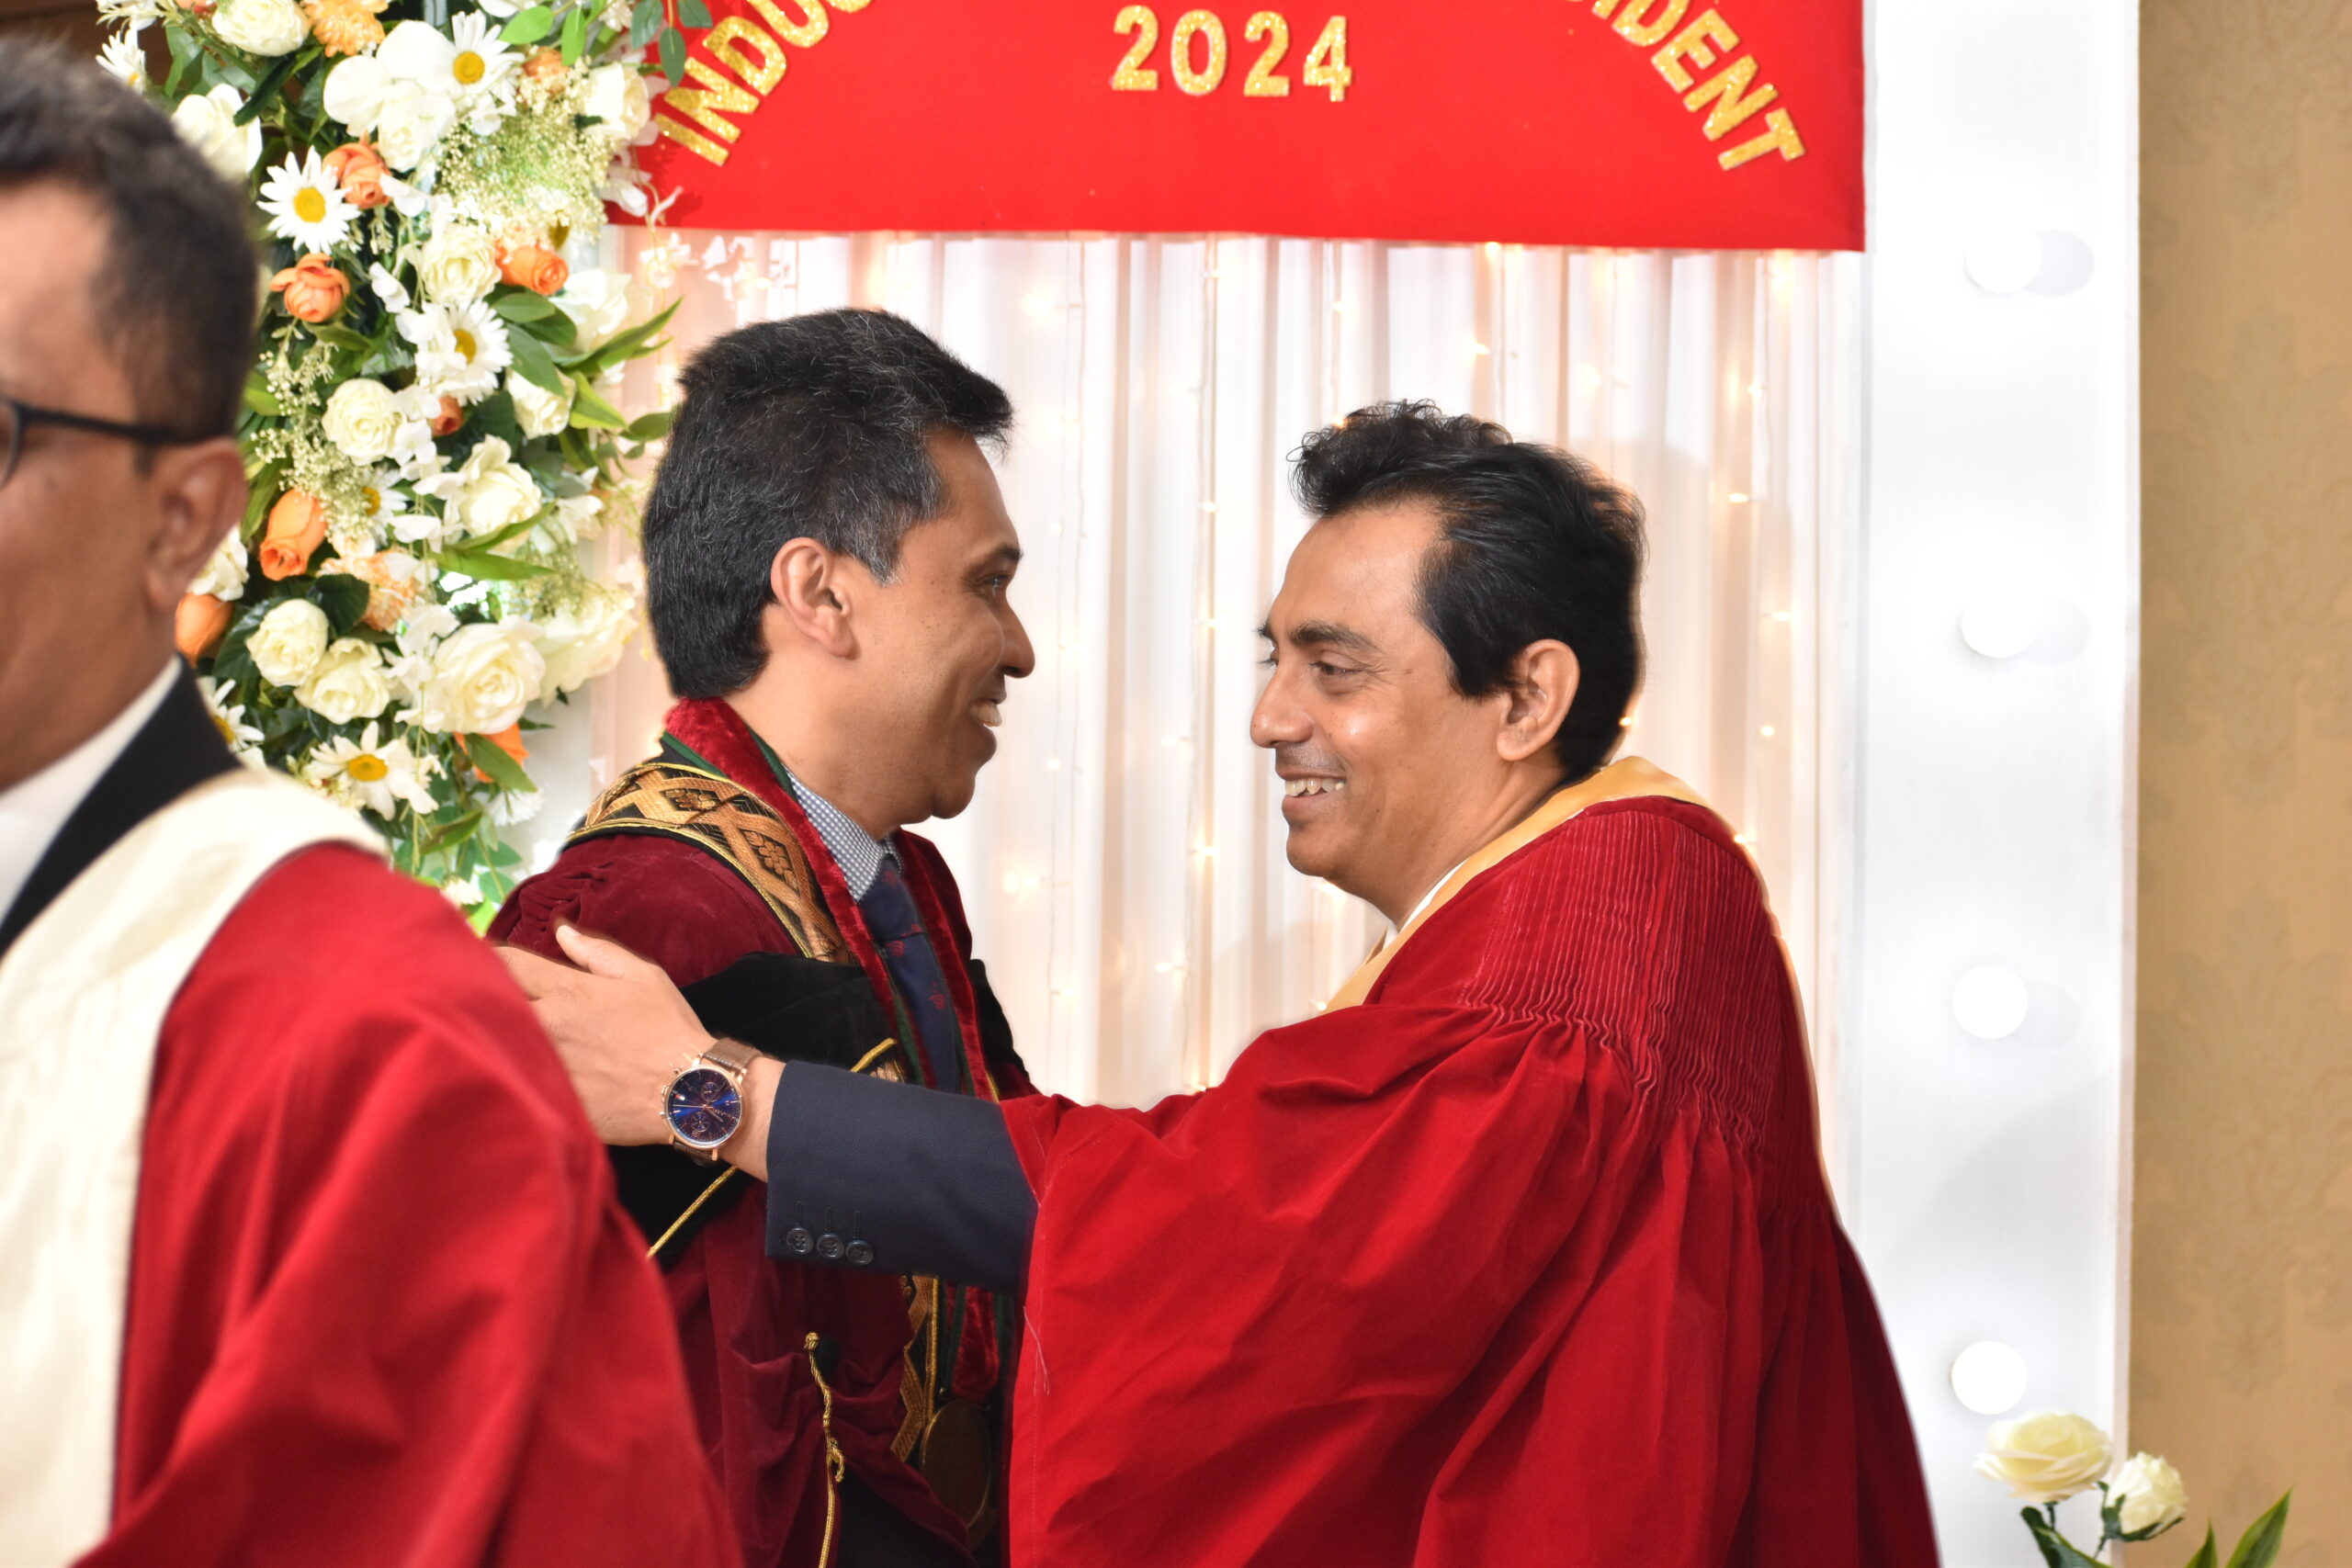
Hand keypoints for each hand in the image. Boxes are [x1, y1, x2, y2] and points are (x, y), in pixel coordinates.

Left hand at [498, 924, 709, 1146]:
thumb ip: (596, 952)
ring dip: (486, 1035)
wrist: (689, 1091)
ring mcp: (543, 1065)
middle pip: (487, 1003)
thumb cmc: (668, 1028)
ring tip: (479, 1033)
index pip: (506, 962)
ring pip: (493, 1043)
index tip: (478, 958)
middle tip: (470, 994)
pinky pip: (511, 1082)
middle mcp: (546, 1024)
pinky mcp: (546, 1101)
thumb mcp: (642, 976)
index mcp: (566, 989)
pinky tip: (504, 1074)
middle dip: (478, 996)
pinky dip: (505, 1074)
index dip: (486, 956)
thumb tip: (560, 930)